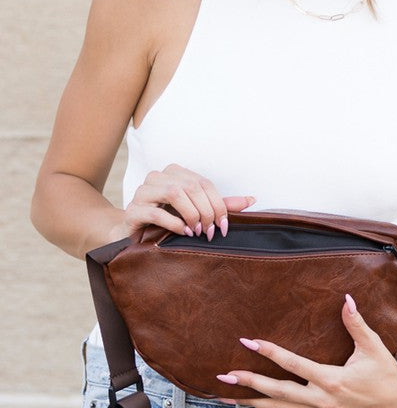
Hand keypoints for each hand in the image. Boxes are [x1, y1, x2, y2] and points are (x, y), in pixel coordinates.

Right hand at [108, 163, 255, 242]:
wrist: (135, 234)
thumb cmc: (168, 221)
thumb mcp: (196, 212)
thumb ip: (220, 205)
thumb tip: (252, 199)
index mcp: (174, 173)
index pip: (203, 183)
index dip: (218, 204)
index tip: (224, 226)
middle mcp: (157, 177)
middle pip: (190, 186)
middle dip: (206, 211)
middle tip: (210, 232)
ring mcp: (142, 191)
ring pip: (173, 193)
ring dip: (191, 214)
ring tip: (197, 232)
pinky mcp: (133, 210)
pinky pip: (156, 211)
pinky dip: (174, 223)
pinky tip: (183, 233)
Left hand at [215, 294, 396, 407]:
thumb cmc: (385, 372)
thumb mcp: (373, 347)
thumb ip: (356, 324)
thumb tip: (346, 299)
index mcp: (333, 381)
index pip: (294, 365)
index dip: (271, 353)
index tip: (249, 343)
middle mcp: (322, 400)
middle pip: (278, 393)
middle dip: (250, 384)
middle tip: (224, 377)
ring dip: (252, 401)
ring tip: (225, 396)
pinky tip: (251, 403)